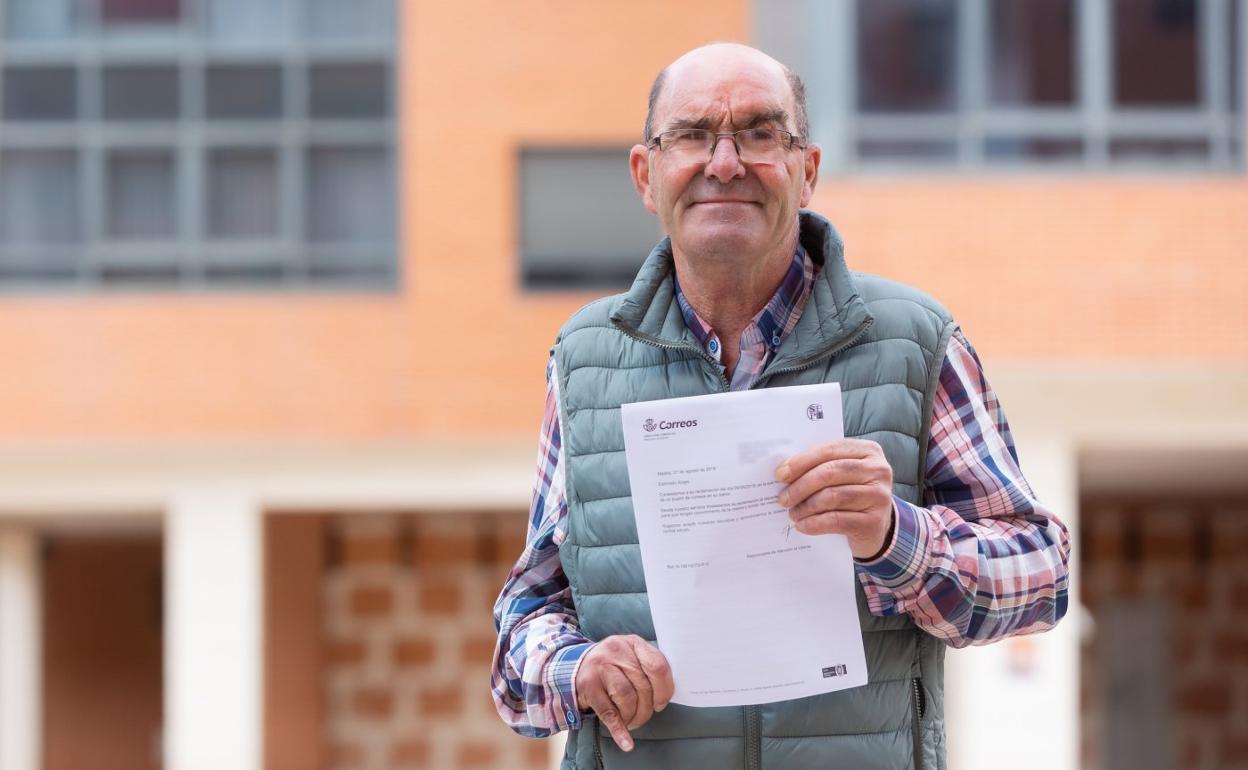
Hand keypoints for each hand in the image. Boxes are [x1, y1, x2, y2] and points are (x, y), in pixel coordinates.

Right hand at [574, 634, 673, 751]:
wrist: (575, 666)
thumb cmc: (612, 665)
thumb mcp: (631, 656)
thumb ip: (648, 669)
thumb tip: (665, 697)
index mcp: (633, 643)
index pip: (657, 666)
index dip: (664, 690)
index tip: (661, 703)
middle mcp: (616, 651)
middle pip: (643, 686)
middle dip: (647, 709)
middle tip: (643, 716)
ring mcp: (600, 667)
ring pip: (627, 698)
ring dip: (633, 717)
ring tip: (631, 721)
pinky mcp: (588, 686)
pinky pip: (608, 713)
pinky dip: (619, 731)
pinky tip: (626, 742)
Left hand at [775, 438, 895, 559]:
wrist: (876, 527)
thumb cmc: (852, 494)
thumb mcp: (842, 475)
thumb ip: (821, 466)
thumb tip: (784, 472)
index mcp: (868, 451)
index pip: (829, 450)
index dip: (801, 461)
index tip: (780, 474)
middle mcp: (878, 470)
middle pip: (830, 472)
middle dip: (800, 485)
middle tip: (783, 498)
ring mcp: (879, 496)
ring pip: (832, 496)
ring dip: (805, 506)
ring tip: (792, 513)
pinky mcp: (874, 522)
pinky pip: (836, 520)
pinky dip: (814, 523)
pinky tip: (802, 525)